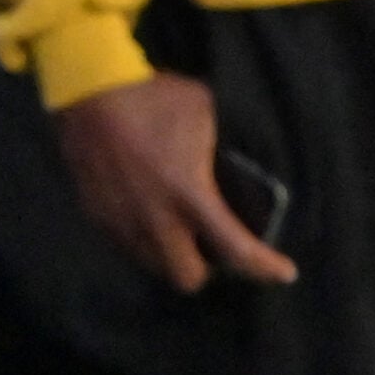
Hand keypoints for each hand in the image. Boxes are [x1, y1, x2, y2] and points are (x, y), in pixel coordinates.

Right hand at [53, 73, 297, 292]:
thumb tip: (227, 161)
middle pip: (187, 279)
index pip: (235, 249)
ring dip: (171, 255)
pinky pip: (128, 246)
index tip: (284, 273)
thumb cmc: (154, 99)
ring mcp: (123, 224)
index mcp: (190, 195)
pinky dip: (144, 239)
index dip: (263, 268)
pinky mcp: (99, 219)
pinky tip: (147, 214)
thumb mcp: (205, 114)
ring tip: (178, 231)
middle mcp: (156, 221)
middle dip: (204, 269)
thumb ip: (218, 150)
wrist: (90, 95)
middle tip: (211, 247)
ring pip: (154, 266)